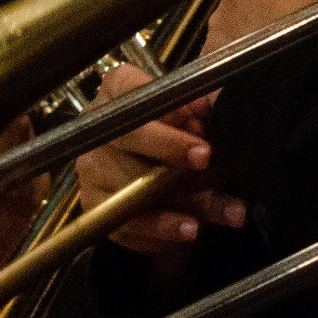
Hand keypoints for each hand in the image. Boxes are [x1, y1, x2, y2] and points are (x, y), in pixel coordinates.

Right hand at [75, 65, 242, 254]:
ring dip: (185, 200)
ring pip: (135, 187)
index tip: (200, 118)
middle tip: (207, 159)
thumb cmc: (188, 130)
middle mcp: (96, 131)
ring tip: (226, 209)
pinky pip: (128, 224)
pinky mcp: (96, 210)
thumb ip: (203, 108)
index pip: (128, 87)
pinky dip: (164, 229)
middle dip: (170, 148)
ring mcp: (91, 172)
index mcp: (119, 92)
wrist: (168, 173)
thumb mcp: (200, 114)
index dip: (164, 104)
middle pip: (128, 137)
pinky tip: (193, 229)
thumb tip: (208, 107)